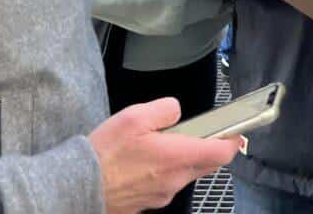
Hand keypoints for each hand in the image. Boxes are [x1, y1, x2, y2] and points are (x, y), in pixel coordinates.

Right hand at [89, 98, 239, 213]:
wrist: (78, 187)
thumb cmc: (106, 153)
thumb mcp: (136, 116)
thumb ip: (165, 109)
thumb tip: (176, 111)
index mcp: (178, 158)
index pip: (221, 153)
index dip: (231, 140)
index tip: (234, 130)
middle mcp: (175, 180)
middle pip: (206, 164)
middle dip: (207, 148)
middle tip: (195, 132)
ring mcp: (162, 195)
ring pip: (185, 174)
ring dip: (182, 159)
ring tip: (161, 144)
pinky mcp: (148, 202)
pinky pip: (166, 184)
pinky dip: (165, 171)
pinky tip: (145, 161)